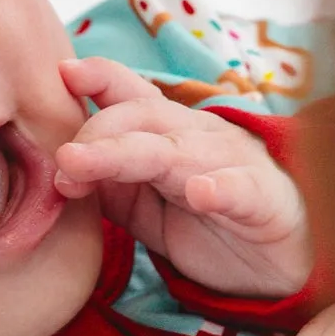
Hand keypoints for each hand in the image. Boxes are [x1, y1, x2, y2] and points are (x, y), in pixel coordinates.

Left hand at [55, 56, 312, 296]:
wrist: (276, 264)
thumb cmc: (204, 222)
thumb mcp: (141, 203)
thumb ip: (103, 182)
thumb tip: (58, 169)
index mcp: (167, 132)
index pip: (130, 94)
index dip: (100, 77)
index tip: (63, 72)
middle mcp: (197, 137)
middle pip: (142, 119)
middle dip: (96, 133)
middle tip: (60, 161)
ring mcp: (230, 165)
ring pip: (176, 151)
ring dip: (126, 155)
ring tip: (84, 165)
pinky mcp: (260, 203)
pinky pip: (239, 191)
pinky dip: (220, 189)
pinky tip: (200, 193)